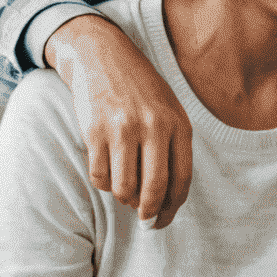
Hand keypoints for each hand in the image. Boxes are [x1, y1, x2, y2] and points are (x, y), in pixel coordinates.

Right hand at [45, 13, 192, 227]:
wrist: (103, 56)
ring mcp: (122, 129)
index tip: (164, 219)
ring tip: (125, 194)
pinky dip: (103, 184)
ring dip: (125, 198)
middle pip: (154, 188)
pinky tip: (108, 176)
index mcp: (178, 124)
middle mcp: (153, 127)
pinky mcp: (94, 131)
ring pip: (124, 187)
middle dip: (150, 212)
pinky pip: (99, 176)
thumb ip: (173, 146)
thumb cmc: (140, 88)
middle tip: (145, 221)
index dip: (173, 206)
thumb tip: (165, 195)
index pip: (182, 178)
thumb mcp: (169, 110)